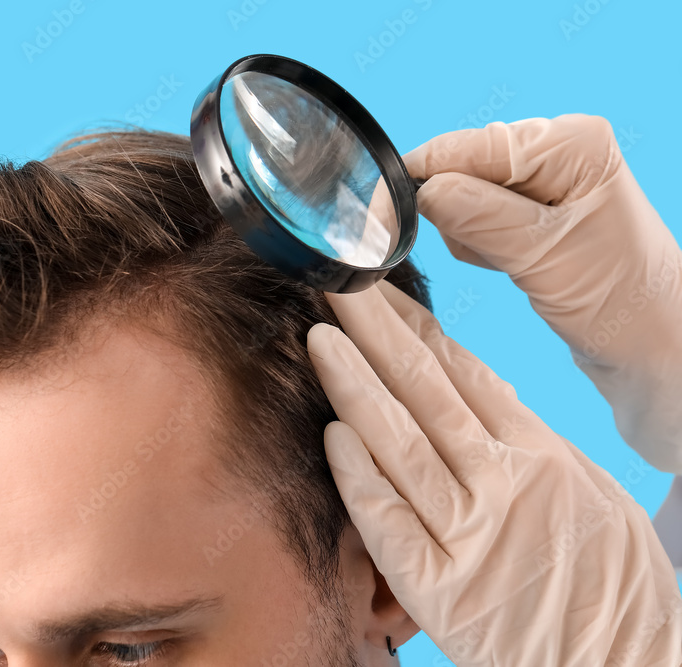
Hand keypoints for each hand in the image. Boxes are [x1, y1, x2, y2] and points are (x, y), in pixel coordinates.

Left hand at [308, 280, 681, 665]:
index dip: (413, 327)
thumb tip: (477, 389)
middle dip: (376, 333)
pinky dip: (360, 478)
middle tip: (335, 285)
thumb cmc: (607, 579)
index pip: (462, 371)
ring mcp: (471, 533)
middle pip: (426, 390)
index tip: (377, 291)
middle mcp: (503, 481)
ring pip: (401, 444)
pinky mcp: (441, 588)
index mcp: (538, 450)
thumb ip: (524, 440)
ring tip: (321, 341)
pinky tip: (332, 436)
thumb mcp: (584, 489)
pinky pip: (390, 522)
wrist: (628, 664)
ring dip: (355, 388)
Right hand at [404, 115, 681, 473]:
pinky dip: (478, 244)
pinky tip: (511, 264)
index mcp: (569, 142)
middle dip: (453, 215)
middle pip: (458, 167)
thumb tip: (421, 190)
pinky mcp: (532, 210)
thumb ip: (478, 216)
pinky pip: (474, 217)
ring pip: (459, 195)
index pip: (464, 147)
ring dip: (467, 235)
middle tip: (487, 254)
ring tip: (512, 263)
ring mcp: (544, 179)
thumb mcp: (543, 254)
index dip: (416, 182)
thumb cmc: (618, 299)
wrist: (650, 344)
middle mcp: (557, 149)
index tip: (379, 222)